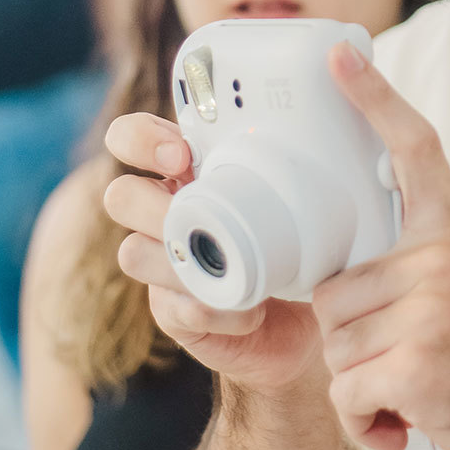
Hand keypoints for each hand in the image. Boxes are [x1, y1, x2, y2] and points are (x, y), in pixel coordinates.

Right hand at [103, 115, 322, 392]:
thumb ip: (297, 162)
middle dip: (147, 202)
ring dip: (177, 260)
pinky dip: (211, 307)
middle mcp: (166, 215)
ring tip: (227, 268)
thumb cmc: (304, 245)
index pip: (133, 138)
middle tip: (188, 210)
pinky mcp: (174, 314)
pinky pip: (172, 308)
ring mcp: (165, 266)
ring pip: (132, 253)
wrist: (311, 321)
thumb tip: (331, 129)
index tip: (181, 152)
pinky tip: (250, 310)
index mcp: (190, 172)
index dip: (141, 138)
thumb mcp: (300, 196)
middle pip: (119, 195)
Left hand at [312, 43, 449, 449]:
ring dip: (361, 383)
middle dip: (355, 339)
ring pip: (334, 346)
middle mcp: (440, 259)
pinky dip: (366, 420)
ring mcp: (428, 309)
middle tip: (407, 356)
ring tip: (414, 388)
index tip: (339, 57)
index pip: (414, 148)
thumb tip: (346, 270)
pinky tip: (406, 420)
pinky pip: (346, 391)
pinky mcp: (416, 363)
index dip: (373, 99)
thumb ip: (414, 264)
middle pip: (334, 292)